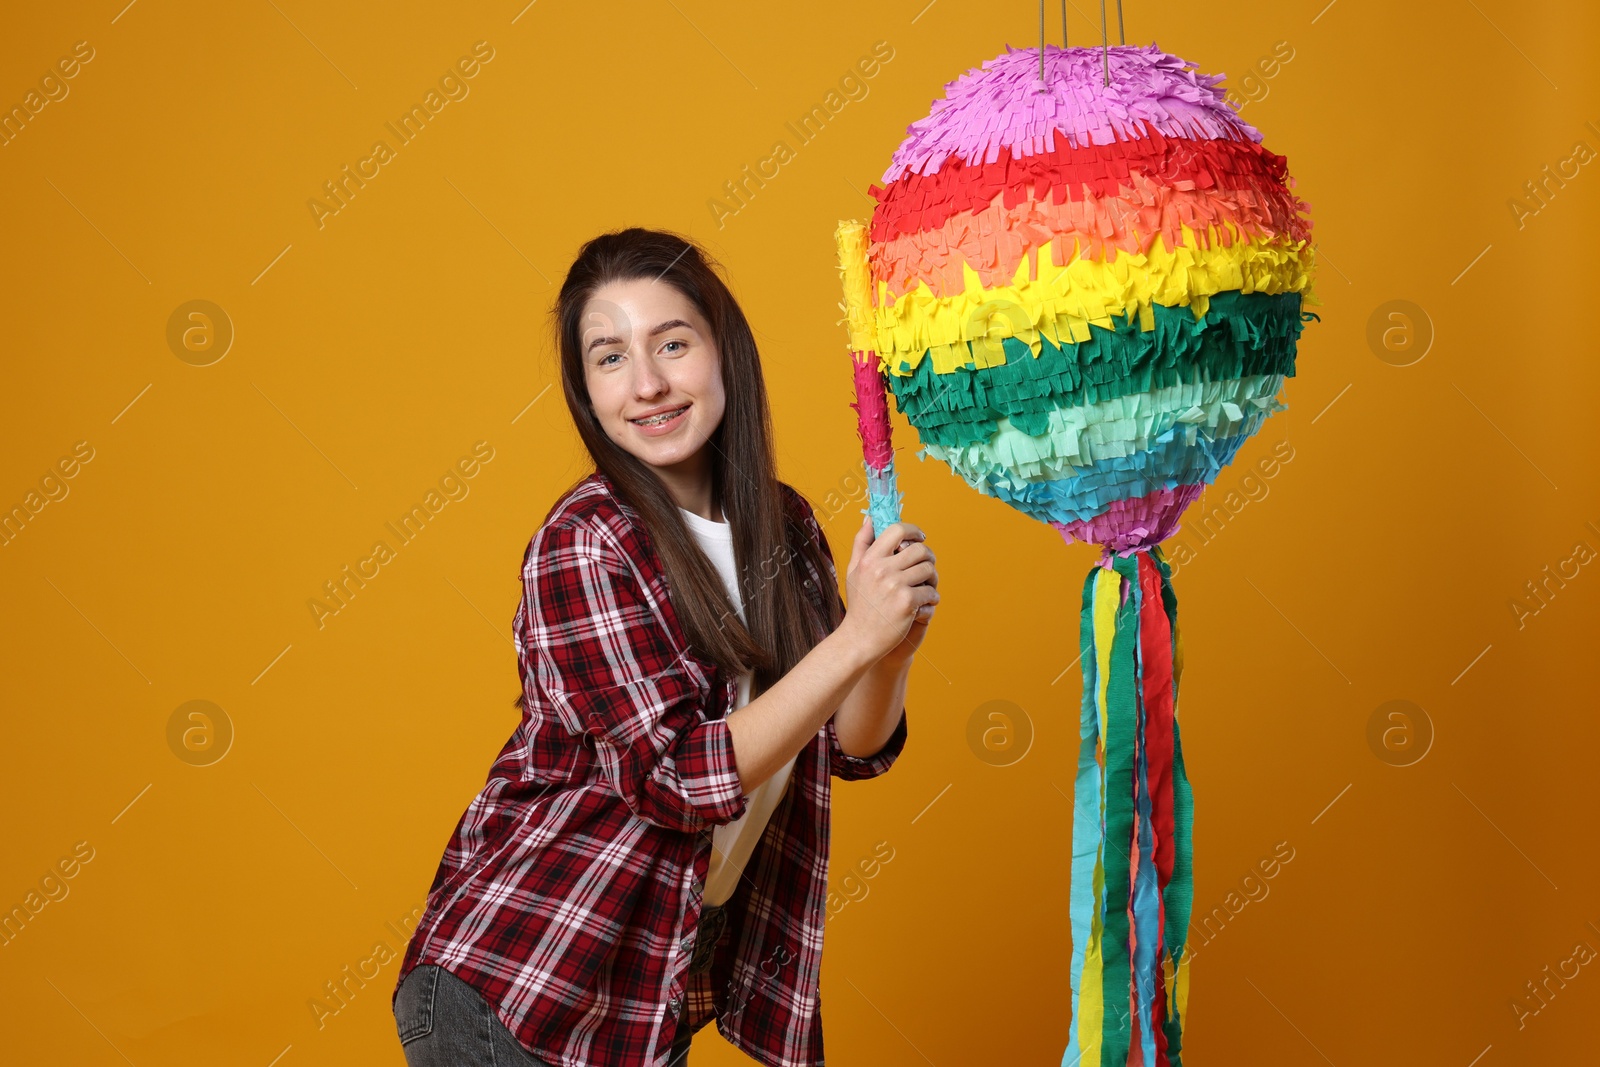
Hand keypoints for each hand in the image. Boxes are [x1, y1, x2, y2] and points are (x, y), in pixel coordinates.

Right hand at [839, 516, 939, 664]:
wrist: (860, 639)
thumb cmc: (860, 605)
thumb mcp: (854, 571)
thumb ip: (862, 543)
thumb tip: (870, 518)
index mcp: (869, 559)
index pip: (897, 530)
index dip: (913, 530)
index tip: (920, 537)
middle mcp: (881, 569)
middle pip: (919, 549)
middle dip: (928, 557)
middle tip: (927, 567)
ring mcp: (895, 585)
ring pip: (928, 570)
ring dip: (932, 579)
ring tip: (927, 587)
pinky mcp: (907, 602)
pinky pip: (931, 592)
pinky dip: (932, 598)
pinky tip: (924, 604)